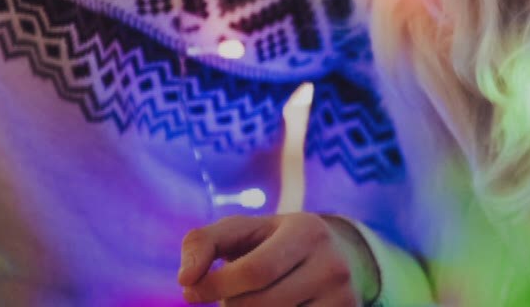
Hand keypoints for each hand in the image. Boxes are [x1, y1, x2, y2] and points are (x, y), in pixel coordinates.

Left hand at [178, 213, 378, 305]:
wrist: (330, 258)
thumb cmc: (270, 243)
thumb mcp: (240, 231)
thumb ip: (203, 242)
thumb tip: (186, 279)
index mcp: (307, 231)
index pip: (254, 271)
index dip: (215, 286)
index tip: (191, 290)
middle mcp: (333, 265)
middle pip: (260, 305)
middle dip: (231, 305)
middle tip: (227, 298)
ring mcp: (343, 299)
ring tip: (253, 300)